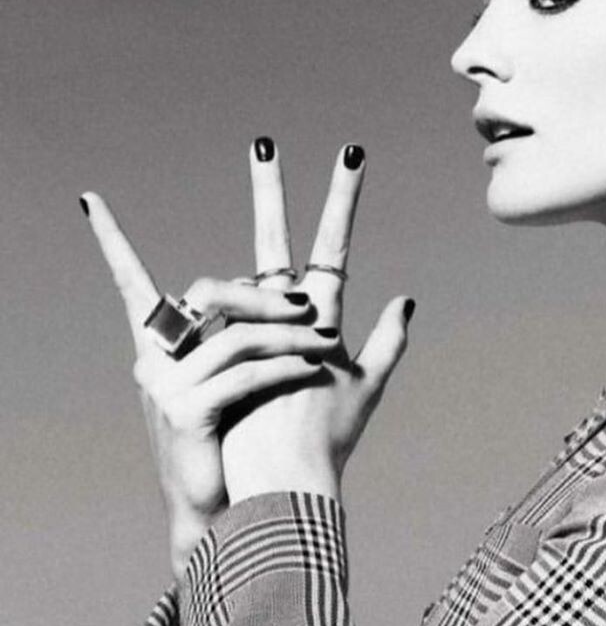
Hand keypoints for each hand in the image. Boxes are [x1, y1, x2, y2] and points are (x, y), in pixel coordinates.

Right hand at [83, 193, 338, 578]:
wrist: (225, 512)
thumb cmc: (237, 444)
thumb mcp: (243, 381)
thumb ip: (259, 335)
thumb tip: (298, 296)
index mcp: (161, 347)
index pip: (129, 283)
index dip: (110, 241)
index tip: (90, 198)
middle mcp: (154, 360)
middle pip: (205, 293)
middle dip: (261, 293)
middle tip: (306, 306)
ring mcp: (165, 386)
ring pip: (236, 335)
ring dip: (290, 336)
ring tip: (328, 344)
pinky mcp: (186, 411)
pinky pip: (245, 373)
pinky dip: (285, 367)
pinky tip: (313, 369)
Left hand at [219, 141, 412, 504]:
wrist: (288, 483)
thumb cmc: (326, 443)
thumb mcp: (364, 390)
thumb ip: (388, 341)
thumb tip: (407, 298)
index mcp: (323, 322)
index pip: (333, 247)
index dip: (341, 199)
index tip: (349, 155)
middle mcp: (289, 321)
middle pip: (280, 243)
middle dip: (274, 191)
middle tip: (263, 143)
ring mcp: (252, 338)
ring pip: (230, 284)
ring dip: (229, 267)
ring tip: (237, 208)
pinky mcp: (218, 362)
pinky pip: (197, 321)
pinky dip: (191, 309)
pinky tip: (177, 287)